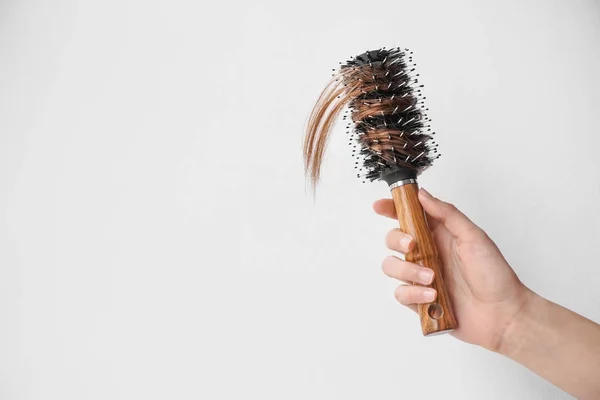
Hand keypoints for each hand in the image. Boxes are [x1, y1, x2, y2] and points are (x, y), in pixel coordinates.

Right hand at [374, 188, 533, 350]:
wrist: (503, 314)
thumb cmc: (494, 274)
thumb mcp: (474, 236)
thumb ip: (447, 214)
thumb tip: (422, 195)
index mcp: (439, 234)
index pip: (409, 216)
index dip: (392, 209)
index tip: (380, 206)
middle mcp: (427, 253)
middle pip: (393, 240)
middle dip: (397, 240)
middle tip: (412, 246)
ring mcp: (421, 277)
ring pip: (391, 267)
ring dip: (407, 271)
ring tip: (431, 278)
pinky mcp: (419, 300)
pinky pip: (400, 293)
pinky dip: (413, 293)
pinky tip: (432, 295)